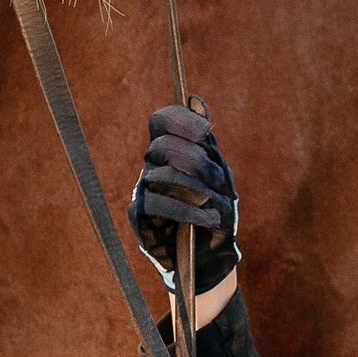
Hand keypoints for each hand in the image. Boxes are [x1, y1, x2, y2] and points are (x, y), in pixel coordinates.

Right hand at [131, 106, 238, 287]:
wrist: (211, 254)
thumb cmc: (215, 209)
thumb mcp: (219, 174)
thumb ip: (207, 143)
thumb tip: (196, 102)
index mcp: (170, 151)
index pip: (161, 121)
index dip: (179, 120)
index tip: (204, 131)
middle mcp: (152, 165)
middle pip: (162, 145)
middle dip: (196, 161)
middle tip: (219, 179)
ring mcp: (142, 189)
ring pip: (161, 175)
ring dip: (198, 190)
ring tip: (218, 205)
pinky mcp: (138, 215)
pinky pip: (156, 205)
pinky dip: (187, 211)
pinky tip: (208, 219)